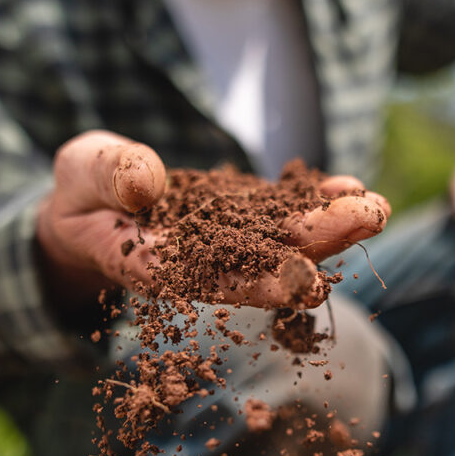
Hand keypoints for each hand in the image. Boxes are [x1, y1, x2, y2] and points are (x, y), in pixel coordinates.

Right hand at [36, 130, 389, 309]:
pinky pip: (283, 211)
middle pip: (264, 262)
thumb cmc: (81, 193)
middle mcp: (203, 262)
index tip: (306, 282)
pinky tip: (353, 187)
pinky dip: (316, 201)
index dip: (259, 283)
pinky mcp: (243, 218)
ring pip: (283, 239)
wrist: (95, 202)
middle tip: (369, 221)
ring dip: (332, 225)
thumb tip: (147, 182)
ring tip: (375, 205)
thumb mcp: (80, 172)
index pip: (211, 281)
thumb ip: (108, 175)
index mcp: (156, 265)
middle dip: (318, 244)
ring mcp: (228, 241)